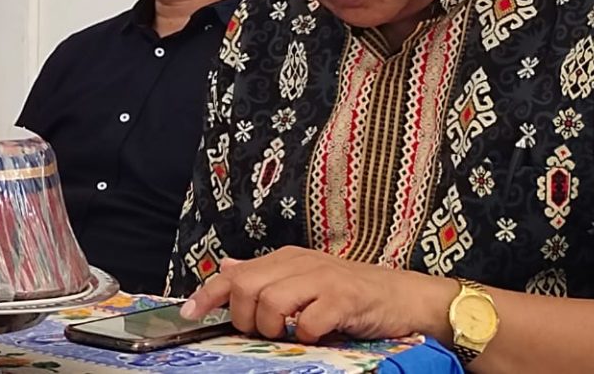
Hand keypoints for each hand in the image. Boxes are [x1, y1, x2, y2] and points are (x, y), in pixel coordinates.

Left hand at [179, 247, 456, 343]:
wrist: (404, 296)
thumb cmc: (350, 294)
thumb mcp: (303, 279)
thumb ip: (265, 275)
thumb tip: (226, 268)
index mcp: (285, 259)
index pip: (235, 274)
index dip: (208, 294)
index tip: (189, 314)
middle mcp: (300, 263)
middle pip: (247, 287)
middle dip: (244, 317)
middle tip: (260, 331)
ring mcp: (323, 279)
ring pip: (271, 301)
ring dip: (272, 327)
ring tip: (287, 334)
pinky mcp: (345, 299)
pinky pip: (308, 320)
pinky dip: (305, 334)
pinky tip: (315, 334)